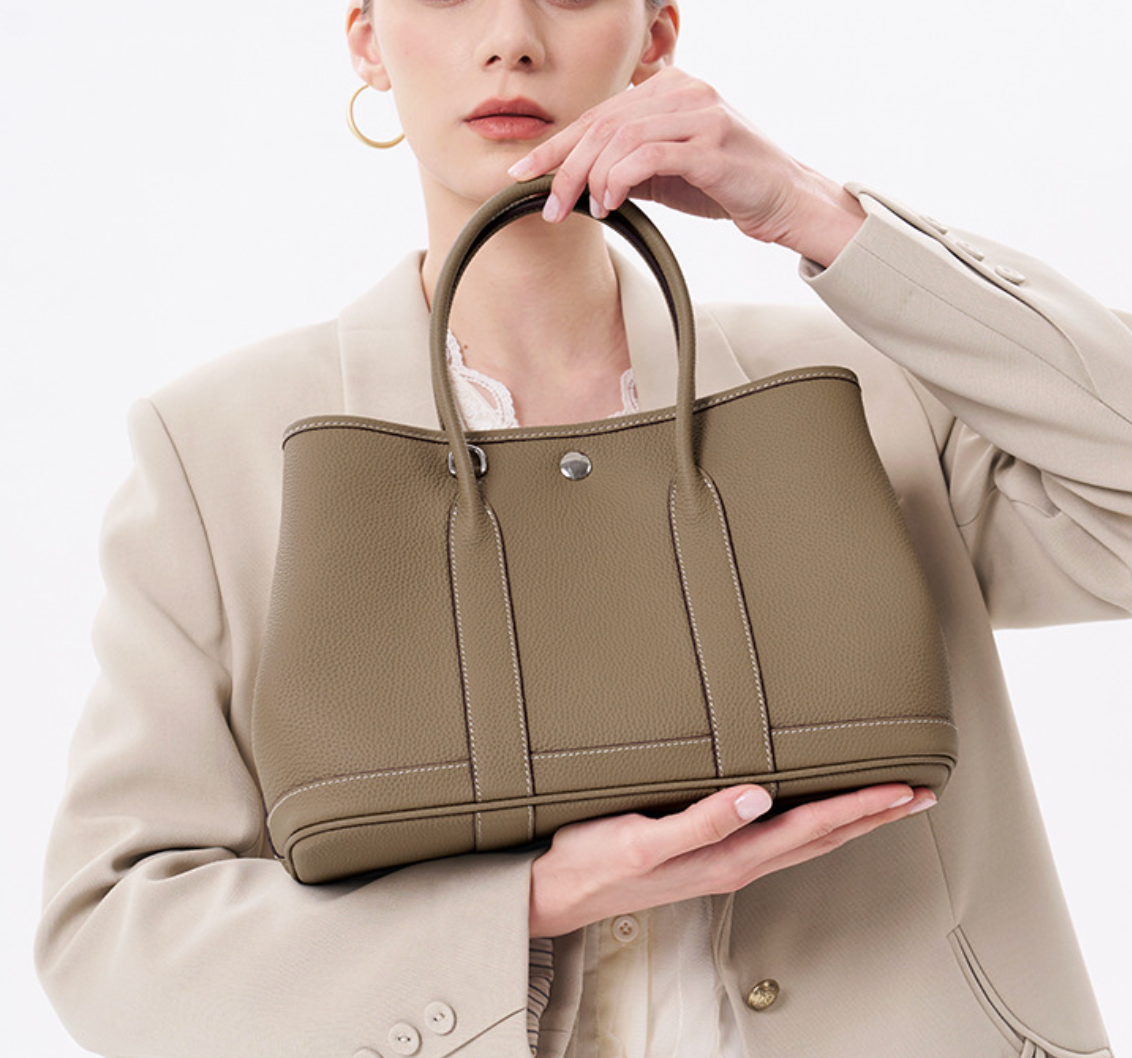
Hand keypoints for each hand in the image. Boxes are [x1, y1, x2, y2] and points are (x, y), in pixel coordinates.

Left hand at [508, 67, 864, 268]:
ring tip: (588, 210)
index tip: (524, 173)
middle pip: (603, 125)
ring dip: (591, 179)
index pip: (599, 114)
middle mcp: (684, 91)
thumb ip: (627, 164)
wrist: (784, 200)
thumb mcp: (666, 171)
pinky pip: (648, 157)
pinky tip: (610, 203)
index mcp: (670, 89)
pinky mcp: (712, 145)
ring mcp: (700, 115)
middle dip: (565, 168)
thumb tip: (574, 180)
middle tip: (549, 206)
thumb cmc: (725, 184)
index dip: (557, 145)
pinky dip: (619, 181)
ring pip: (620, 139)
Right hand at [528, 783, 934, 937]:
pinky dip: (812, 825)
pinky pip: (779, 841)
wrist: (561, 892)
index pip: (812, 828)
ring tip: (884, 804)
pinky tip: (811, 812)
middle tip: (918, 794)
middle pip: (823, 839)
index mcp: (729, 858)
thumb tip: (759, 797)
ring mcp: (725, 864)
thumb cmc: (593, 862)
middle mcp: (737, 864)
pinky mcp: (709, 856)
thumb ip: (701, 820)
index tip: (902, 788)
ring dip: (850, 822)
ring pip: (806, 842)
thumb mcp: (642, 840)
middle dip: (873, 816)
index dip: (860, 807)